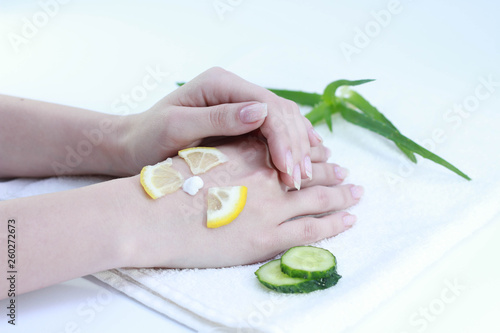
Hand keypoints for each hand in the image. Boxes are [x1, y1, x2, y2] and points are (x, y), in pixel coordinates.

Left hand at [119, 67, 322, 189]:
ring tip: (305, 175)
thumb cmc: (148, 138)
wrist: (134, 145)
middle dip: (294, 146)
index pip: (266, 107)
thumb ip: (217, 118)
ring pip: (283, 120)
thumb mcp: (177, 127)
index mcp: (220, 84)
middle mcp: (234, 89)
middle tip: (300, 179)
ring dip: (297, 147)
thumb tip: (259, 112)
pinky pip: (274, 129)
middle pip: (280, 112)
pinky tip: (303, 158)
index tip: (288, 170)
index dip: (283, 138)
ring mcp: (239, 103)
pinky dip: (291, 144)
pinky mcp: (241, 120)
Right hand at [122, 136, 360, 268]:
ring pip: (320, 198)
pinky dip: (335, 224)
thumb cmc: (163, 185)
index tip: (319, 152)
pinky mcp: (267, 237)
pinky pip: (313, 230)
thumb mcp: (196, 154)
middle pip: (309, 170)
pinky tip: (349, 220)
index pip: (288, 148)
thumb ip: (223, 148)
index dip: (306, 150)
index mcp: (247, 153)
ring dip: (342, 194)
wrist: (149, 215)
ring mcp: (270, 207)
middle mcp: (264, 176)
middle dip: (331, 170)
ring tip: (357, 191)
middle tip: (346, 172)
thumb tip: (239, 146)